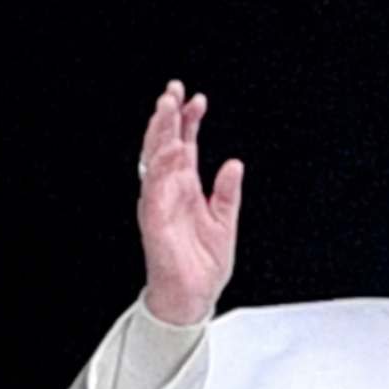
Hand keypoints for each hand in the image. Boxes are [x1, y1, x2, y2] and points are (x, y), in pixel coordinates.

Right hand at [134, 79, 241, 325]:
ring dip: (159, 134)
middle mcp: (170, 191)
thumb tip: (233, 164)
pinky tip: (167, 148)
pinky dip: (159, 167)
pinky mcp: (156, 219)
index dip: (188, 122)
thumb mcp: (224, 221)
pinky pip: (155, 188)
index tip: (196, 99)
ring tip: (165, 108)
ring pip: (155, 160)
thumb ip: (227, 192)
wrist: (192, 297)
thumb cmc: (202, 264)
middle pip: (165, 145)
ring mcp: (160, 203)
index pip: (184, 146)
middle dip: (167, 117)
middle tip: (173, 91)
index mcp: (186, 189)